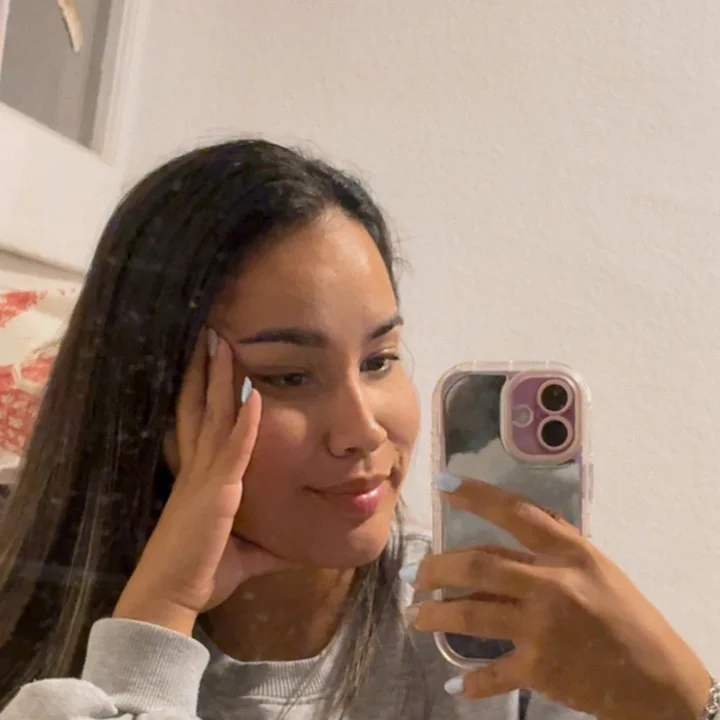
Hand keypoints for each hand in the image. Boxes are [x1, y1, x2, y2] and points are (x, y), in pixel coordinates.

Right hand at [114, 327, 289, 635]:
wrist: (170, 599)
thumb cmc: (199, 574)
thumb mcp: (242, 551)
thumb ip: (266, 540)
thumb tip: (293, 544)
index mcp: (199, 477)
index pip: (199, 421)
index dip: (201, 388)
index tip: (207, 358)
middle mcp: (198, 468)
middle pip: (200, 407)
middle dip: (205, 369)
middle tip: (211, 333)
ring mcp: (205, 477)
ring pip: (213, 417)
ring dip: (221, 380)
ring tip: (223, 343)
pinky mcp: (216, 493)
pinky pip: (234, 450)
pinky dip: (245, 422)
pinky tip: (254, 395)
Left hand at [407, 476, 709, 719]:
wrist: (658, 678)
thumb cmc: (625, 614)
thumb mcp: (594, 568)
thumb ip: (550, 550)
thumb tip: (498, 537)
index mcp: (568, 553)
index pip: (515, 513)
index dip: (476, 496)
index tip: (442, 483)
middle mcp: (552, 584)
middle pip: (478, 565)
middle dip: (436, 568)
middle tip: (414, 574)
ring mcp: (543, 627)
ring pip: (472, 613)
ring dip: (437, 614)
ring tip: (416, 614)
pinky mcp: (540, 669)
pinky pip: (493, 672)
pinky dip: (471, 680)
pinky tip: (454, 681)